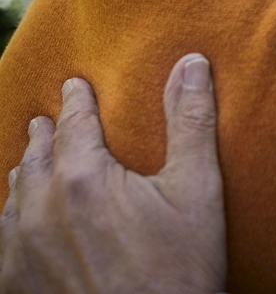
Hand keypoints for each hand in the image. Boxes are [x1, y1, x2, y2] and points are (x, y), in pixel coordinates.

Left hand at [0, 53, 225, 293]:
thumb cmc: (179, 270)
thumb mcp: (198, 189)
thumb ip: (190, 121)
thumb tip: (191, 63)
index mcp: (84, 178)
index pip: (74, 123)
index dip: (76, 100)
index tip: (75, 85)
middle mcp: (41, 212)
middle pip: (37, 157)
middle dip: (46, 134)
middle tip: (48, 119)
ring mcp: (21, 255)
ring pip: (14, 198)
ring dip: (26, 174)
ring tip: (31, 162)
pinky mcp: (16, 289)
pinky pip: (1, 243)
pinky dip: (10, 220)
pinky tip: (17, 220)